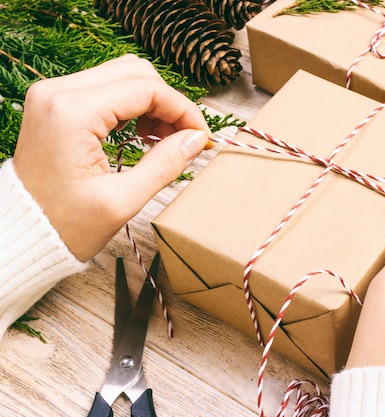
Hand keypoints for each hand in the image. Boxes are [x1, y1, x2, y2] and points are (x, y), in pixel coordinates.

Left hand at [12, 54, 211, 261]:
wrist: (22, 231)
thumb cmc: (62, 224)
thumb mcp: (121, 201)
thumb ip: (165, 165)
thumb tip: (196, 139)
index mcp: (72, 112)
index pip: (146, 88)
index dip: (183, 110)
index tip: (201, 137)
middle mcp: (59, 91)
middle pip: (136, 72)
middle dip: (169, 104)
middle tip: (185, 139)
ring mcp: (55, 94)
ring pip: (124, 76)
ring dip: (153, 103)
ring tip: (164, 140)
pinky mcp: (57, 103)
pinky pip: (107, 89)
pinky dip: (134, 106)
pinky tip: (143, 134)